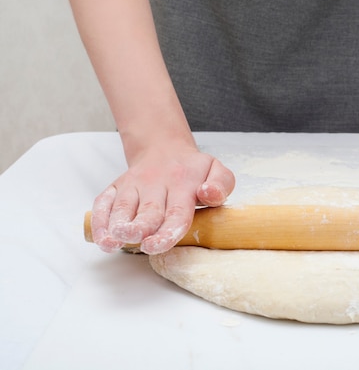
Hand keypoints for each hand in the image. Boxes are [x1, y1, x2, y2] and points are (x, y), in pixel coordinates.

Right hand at [90, 145, 235, 254]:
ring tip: (112, 242)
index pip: (176, 211)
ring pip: (122, 207)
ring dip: (116, 225)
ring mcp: (133, 185)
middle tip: (137, 241)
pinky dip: (100, 220)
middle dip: (140, 228)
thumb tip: (208, 193)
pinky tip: (102, 238)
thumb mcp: (216, 170)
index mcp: (182, 184)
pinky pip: (104, 202)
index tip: (156, 245)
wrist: (164, 149)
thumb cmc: (192, 169)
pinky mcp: (116, 187)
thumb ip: (221, 183)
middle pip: (147, 211)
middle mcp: (155, 184)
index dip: (166, 231)